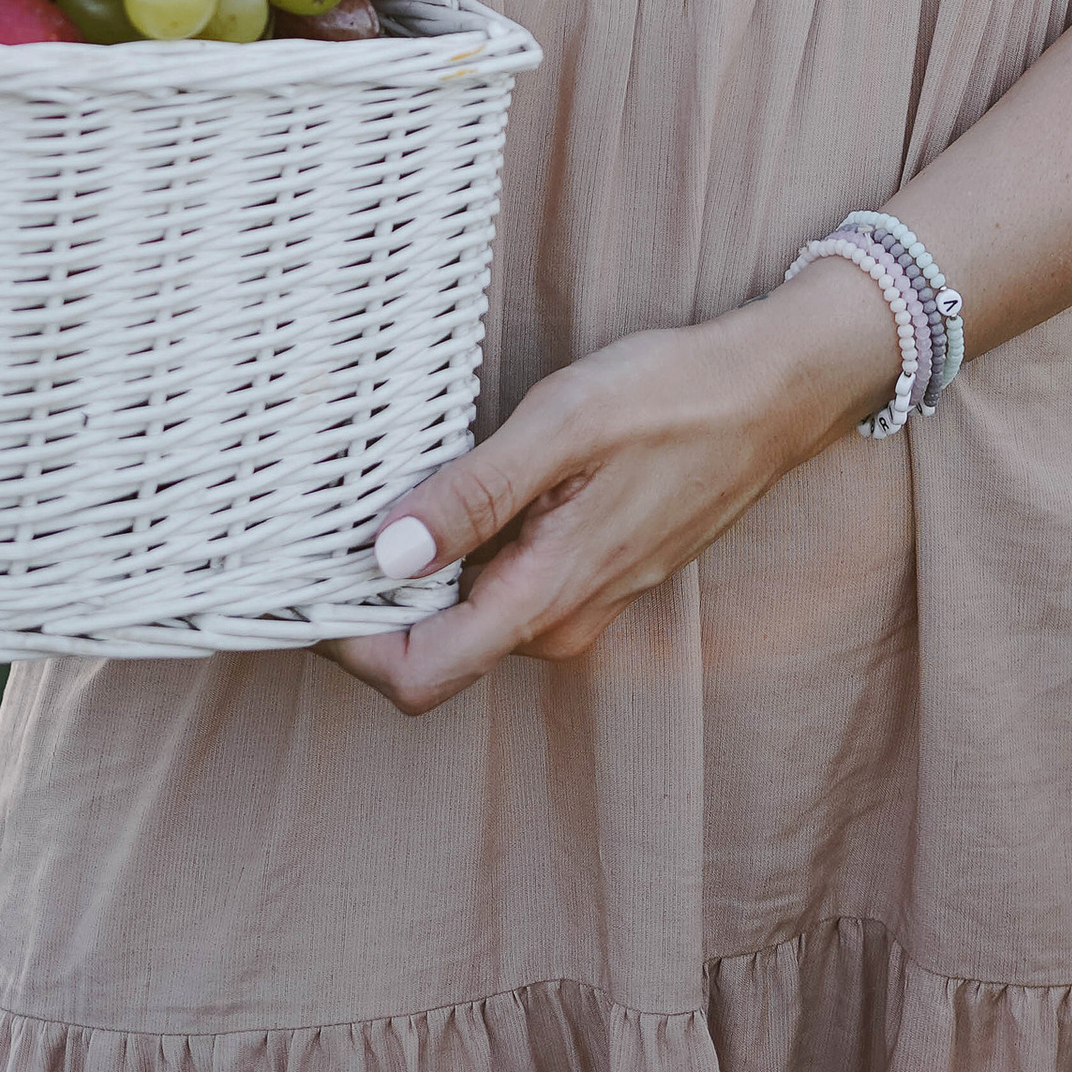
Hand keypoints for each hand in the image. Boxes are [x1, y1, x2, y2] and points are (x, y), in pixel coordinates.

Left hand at [326, 260, 900, 716]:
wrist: (774, 392)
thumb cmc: (673, 398)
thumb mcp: (562, 427)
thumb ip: (473, 496)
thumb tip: (385, 558)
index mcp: (548, 599)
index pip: (418, 678)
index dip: (346, 646)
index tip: (297, 586)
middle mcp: (560, 621)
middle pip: (433, 650)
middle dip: (370, 601)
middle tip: (319, 522)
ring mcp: (581, 600)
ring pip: (467, 613)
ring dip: (416, 570)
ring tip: (377, 490)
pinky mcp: (592, 570)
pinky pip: (504, 583)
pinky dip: (462, 549)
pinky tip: (449, 484)